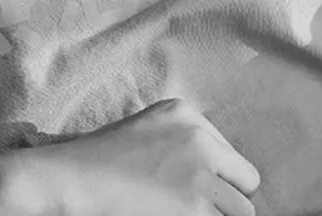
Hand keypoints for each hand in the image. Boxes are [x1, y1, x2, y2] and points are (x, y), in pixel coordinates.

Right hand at [19, 98, 260, 215]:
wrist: (73, 178)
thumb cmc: (103, 158)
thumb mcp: (152, 127)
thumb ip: (188, 139)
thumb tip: (219, 172)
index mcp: (189, 116)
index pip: (233, 156)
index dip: (222, 180)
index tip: (205, 193)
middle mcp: (201, 140)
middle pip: (248, 182)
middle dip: (231, 200)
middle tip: (205, 209)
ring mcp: (200, 175)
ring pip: (242, 212)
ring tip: (191, 214)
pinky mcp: (193, 208)